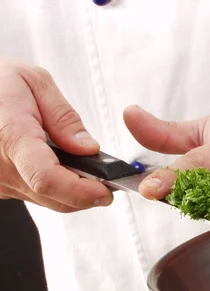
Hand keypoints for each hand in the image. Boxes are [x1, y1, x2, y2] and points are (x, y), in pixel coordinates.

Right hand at [0, 58, 111, 211]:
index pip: (47, 178)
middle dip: (87, 194)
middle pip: (54, 196)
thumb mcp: (34, 82)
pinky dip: (57, 189)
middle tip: (109, 181)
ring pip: (48, 200)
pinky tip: (63, 169)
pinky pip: (35, 195)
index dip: (81, 191)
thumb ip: (64, 118)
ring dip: (73, 193)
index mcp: (11, 136)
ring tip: (88, 171)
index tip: (106, 191)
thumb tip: (89, 149)